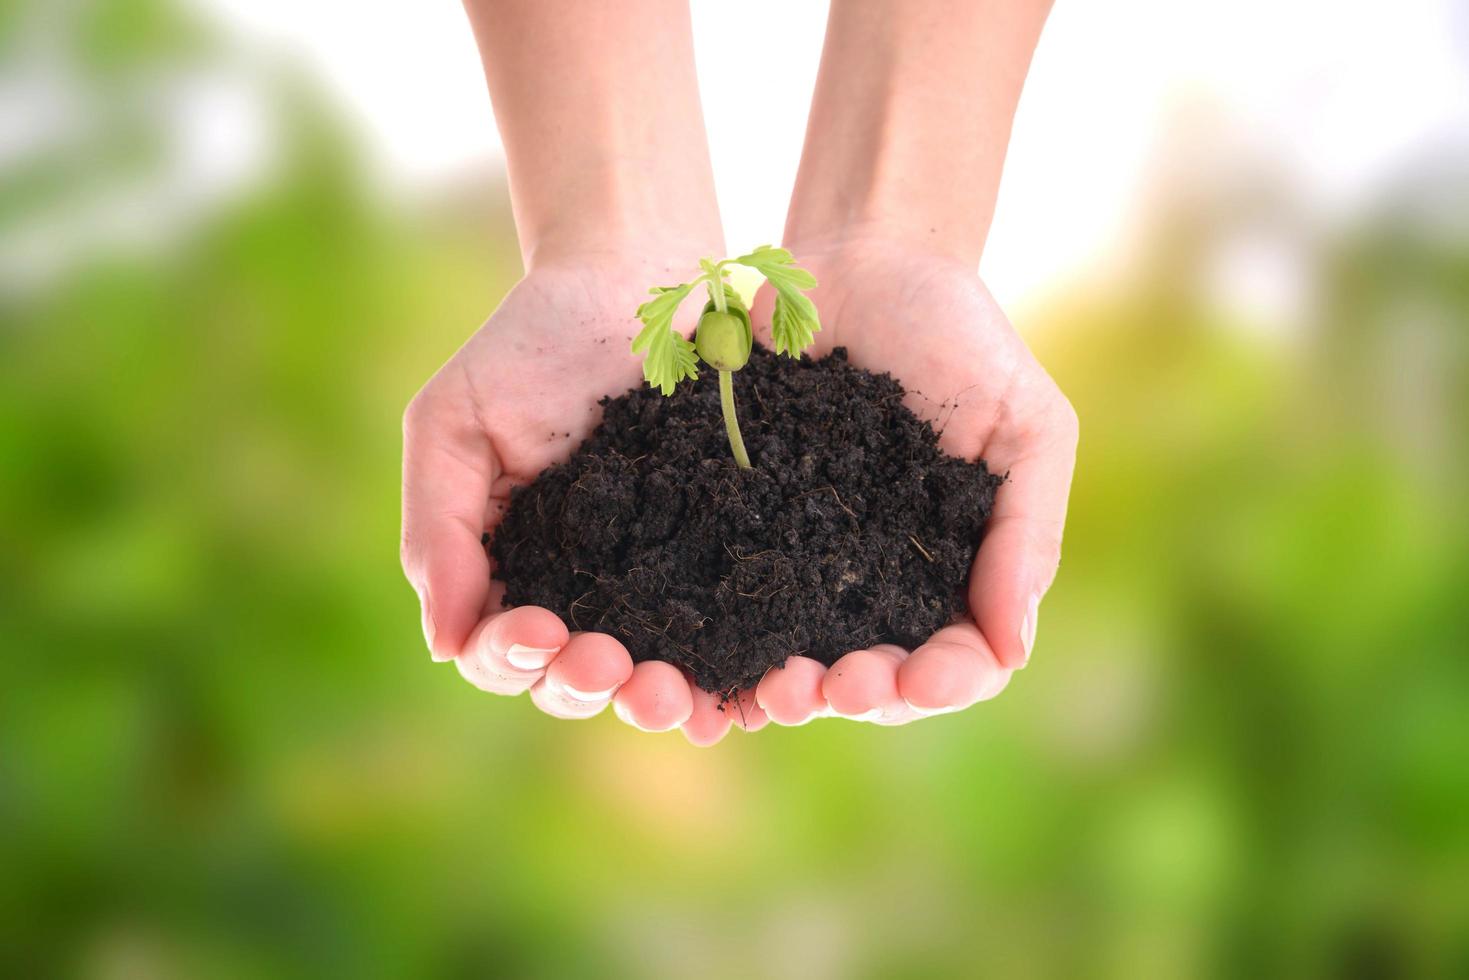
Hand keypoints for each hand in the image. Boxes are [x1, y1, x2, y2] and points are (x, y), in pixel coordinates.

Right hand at [401, 258, 742, 741]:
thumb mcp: (454, 422)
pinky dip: (735, 673)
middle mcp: (585, 593)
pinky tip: (746, 689)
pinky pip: (733, 635)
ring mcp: (660, 584)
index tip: (536, 629)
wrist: (636, 278)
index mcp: (512, 572)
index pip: (499, 649)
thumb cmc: (530, 346)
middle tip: (609, 666)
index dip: (511, 656)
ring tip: (670, 694)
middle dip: (585, 686)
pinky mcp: (731, 561)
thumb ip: (437, 527)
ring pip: (653, 673)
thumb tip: (441, 644)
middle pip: (575, 680)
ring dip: (656, 699)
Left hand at [749, 237, 1078, 725]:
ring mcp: (799, 558)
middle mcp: (871, 582)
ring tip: (766, 687)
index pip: (955, 660)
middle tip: (825, 689)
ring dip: (779, 687)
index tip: (918, 681)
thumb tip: (1012, 651)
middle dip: (851, 695)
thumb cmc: (964, 340)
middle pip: (867, 675)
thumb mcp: (1027, 425)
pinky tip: (695, 655)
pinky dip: (709, 638)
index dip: (939, 685)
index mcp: (950, 572)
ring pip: (788, 653)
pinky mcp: (732, 520)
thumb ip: (1027, 528)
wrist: (866, 261)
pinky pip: (716, 594)